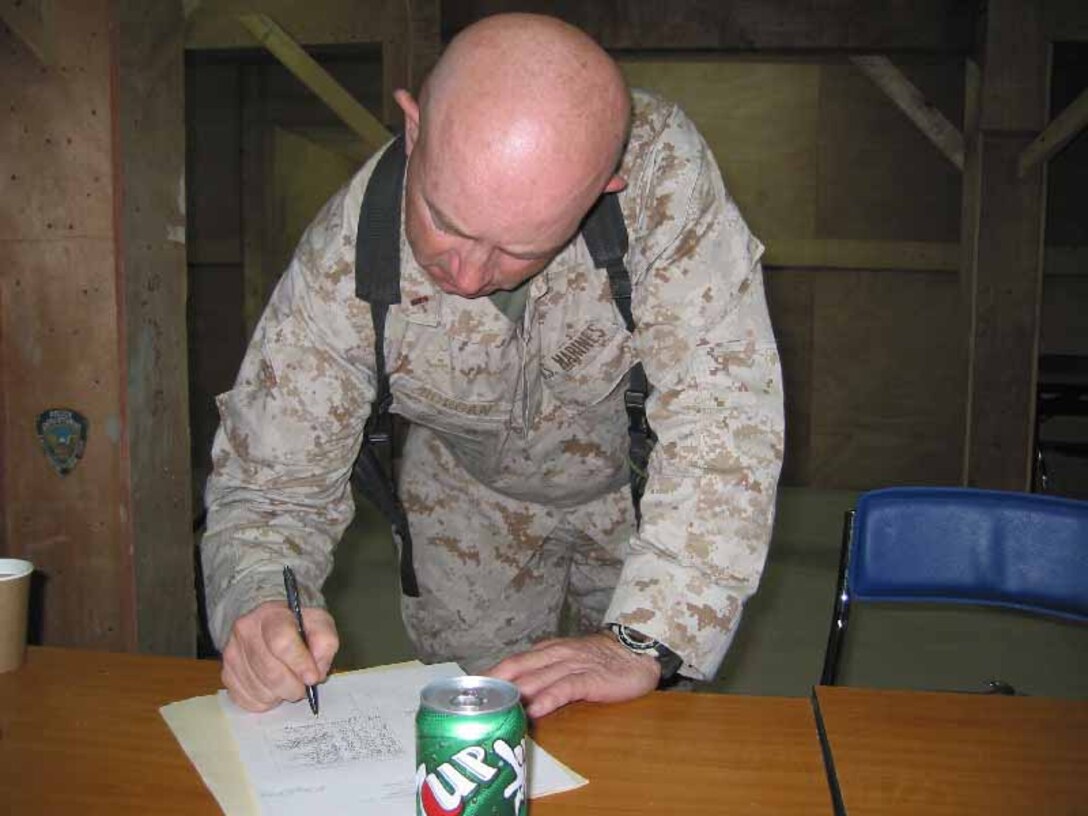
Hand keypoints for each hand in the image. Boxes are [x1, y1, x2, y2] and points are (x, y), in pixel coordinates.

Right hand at [221, 601, 338, 711]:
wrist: (266, 620)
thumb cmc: (296, 624)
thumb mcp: (319, 622)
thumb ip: (325, 643)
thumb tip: (316, 672)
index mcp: (271, 615)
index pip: (282, 642)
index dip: (300, 664)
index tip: (313, 678)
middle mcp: (245, 632)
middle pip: (271, 672)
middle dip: (294, 687)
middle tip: (303, 686)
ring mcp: (232, 654)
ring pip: (260, 690)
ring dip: (280, 695)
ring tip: (288, 683)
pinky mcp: (226, 674)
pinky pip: (246, 701)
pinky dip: (265, 702)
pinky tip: (272, 688)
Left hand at [485, 633, 659, 718]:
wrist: (639, 651)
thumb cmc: (602, 661)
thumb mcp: (569, 662)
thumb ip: (546, 674)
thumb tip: (519, 694)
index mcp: (548, 651)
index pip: (513, 662)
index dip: (490, 676)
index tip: (468, 691)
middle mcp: (555, 655)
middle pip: (518, 667)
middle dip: (493, 683)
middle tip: (470, 701)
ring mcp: (573, 665)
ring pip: (538, 677)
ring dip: (515, 693)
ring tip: (494, 707)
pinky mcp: (591, 678)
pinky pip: (566, 688)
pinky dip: (548, 698)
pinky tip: (535, 710)